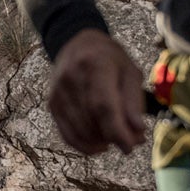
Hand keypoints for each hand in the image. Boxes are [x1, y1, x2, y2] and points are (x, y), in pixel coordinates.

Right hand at [47, 29, 147, 155]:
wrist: (77, 44)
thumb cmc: (109, 59)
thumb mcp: (130, 71)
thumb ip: (134, 102)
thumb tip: (137, 133)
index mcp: (95, 64)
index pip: (103, 106)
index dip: (117, 130)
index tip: (131, 146)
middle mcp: (71, 78)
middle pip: (92, 121)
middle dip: (113, 138)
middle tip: (130, 141)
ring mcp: (58, 92)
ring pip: (80, 131)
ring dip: (101, 142)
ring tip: (116, 137)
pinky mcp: (52, 104)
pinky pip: (67, 135)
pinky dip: (84, 146)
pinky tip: (99, 145)